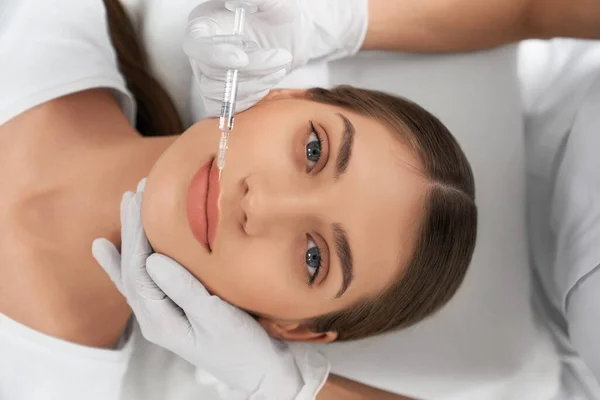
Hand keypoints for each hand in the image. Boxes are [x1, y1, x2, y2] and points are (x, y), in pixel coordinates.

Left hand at [92, 180, 329, 398]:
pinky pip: (148, 282)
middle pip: (134, 269)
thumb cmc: (242, 347)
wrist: (261, 370)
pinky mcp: (176, 310)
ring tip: (127, 208)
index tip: (139, 201)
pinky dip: (131, 262)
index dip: (136, 235)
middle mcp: (155, 318)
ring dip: (132, 241)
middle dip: (131, 231)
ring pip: (138, 273)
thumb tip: (153, 258)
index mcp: (160, 321)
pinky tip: (112, 250)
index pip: (139, 272)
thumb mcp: (215, 318)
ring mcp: (164, 315)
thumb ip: (183, 289)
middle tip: (132, 194)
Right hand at [183, 0, 367, 116]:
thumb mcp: (274, 3)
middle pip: (211, 71)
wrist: (289, 37)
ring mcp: (209, 76)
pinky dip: (250, 99)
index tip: (242, 59)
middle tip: (281, 58)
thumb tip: (244, 1)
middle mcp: (202, 51)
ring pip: (220, 92)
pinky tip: (267, 82)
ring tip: (279, 68)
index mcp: (204, 24)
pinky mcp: (223, 95)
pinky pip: (227, 107)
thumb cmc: (277, 15)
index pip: (195, 44)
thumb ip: (259, 0)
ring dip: (255, 84)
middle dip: (251, 69)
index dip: (215, 55)